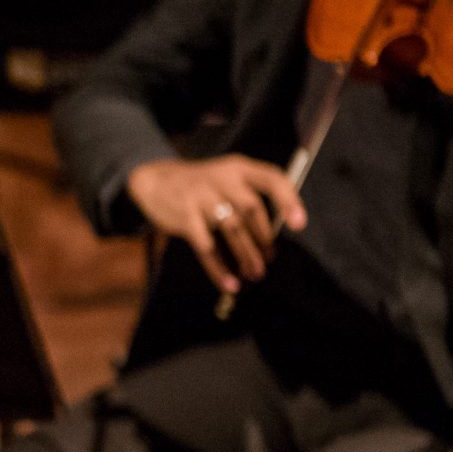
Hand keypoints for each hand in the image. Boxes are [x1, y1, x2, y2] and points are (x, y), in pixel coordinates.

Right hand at [122, 154, 308, 295]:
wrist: (154, 180)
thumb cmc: (201, 187)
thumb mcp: (226, 180)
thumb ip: (248, 201)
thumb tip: (268, 244)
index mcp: (238, 168)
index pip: (272, 179)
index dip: (289, 201)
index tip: (298, 225)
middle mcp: (222, 178)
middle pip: (251, 210)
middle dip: (263, 240)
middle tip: (267, 262)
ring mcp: (201, 195)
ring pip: (232, 229)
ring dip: (246, 256)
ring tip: (254, 274)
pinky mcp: (184, 215)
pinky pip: (206, 246)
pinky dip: (218, 268)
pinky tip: (228, 283)